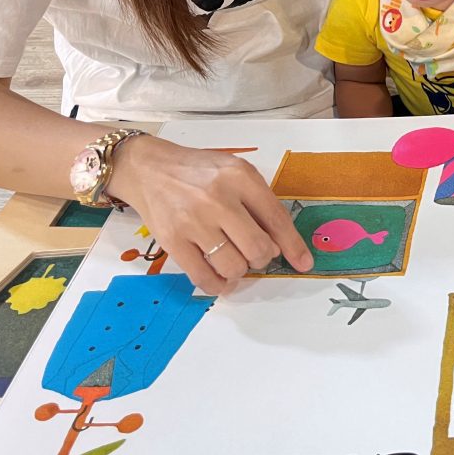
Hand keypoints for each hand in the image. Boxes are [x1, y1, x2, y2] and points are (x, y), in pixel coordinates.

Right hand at [109, 135, 312, 292]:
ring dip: (240, 271)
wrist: (150, 168)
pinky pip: (203, 278)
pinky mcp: (172, 241)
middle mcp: (217, 199)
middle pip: (258, 248)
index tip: (304, 262)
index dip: (293, 245)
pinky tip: (222, 280)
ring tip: (234, 260)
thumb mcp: (236, 171)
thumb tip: (281, 244)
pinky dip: (219, 286)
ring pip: (233, 267)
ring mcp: (193, 222)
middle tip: (255, 254)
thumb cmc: (199, 171)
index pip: (276, 219)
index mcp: (239, 177)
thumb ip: (259, 201)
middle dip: (263, 258)